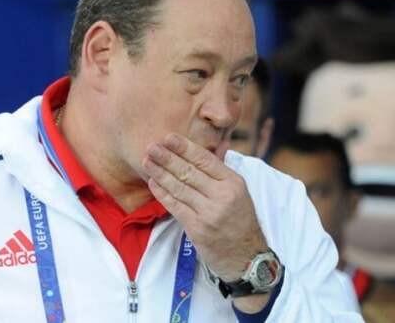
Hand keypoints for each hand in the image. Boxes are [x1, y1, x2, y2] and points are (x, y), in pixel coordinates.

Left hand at [142, 133, 266, 282]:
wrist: (247, 257)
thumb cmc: (240, 221)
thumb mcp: (238, 193)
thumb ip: (218, 173)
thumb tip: (197, 150)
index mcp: (233, 182)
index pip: (205, 159)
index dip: (184, 147)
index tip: (168, 137)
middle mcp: (222, 196)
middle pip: (189, 172)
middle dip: (167, 157)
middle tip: (151, 146)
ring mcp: (209, 213)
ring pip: (179, 188)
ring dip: (160, 173)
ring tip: (147, 161)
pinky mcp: (197, 228)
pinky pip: (175, 206)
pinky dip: (162, 193)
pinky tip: (152, 183)